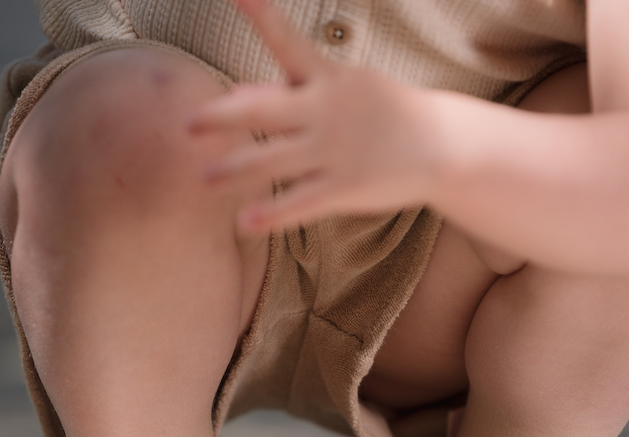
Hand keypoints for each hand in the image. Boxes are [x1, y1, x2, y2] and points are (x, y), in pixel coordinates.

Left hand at [187, 0, 436, 233]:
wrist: (441, 145)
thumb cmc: (379, 111)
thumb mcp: (339, 89)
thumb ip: (286, 91)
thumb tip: (235, 95)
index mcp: (325, 77)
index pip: (286, 40)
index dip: (261, 14)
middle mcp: (326, 109)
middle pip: (262, 110)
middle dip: (222, 117)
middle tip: (187, 125)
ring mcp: (335, 149)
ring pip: (271, 161)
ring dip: (233, 171)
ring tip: (203, 178)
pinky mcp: (345, 187)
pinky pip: (299, 203)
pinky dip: (270, 214)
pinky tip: (242, 223)